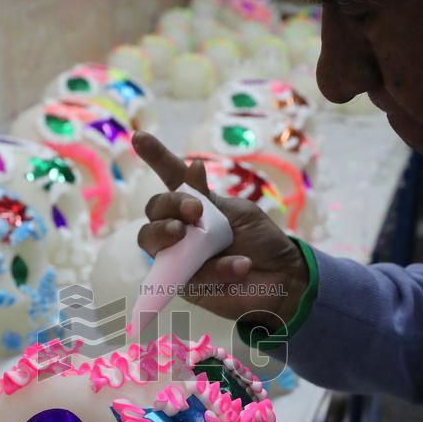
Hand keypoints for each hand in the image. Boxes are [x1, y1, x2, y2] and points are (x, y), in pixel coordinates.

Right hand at [134, 132, 308, 324]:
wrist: (283, 277)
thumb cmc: (260, 241)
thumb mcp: (238, 211)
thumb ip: (210, 197)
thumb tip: (193, 167)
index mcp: (194, 206)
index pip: (169, 178)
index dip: (155, 156)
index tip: (139, 136)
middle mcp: (180, 229)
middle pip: (153, 212)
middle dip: (169, 206)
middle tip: (194, 212)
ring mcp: (178, 257)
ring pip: (152, 241)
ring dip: (168, 232)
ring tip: (194, 234)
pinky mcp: (186, 285)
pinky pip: (186, 273)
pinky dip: (215, 268)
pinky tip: (240, 266)